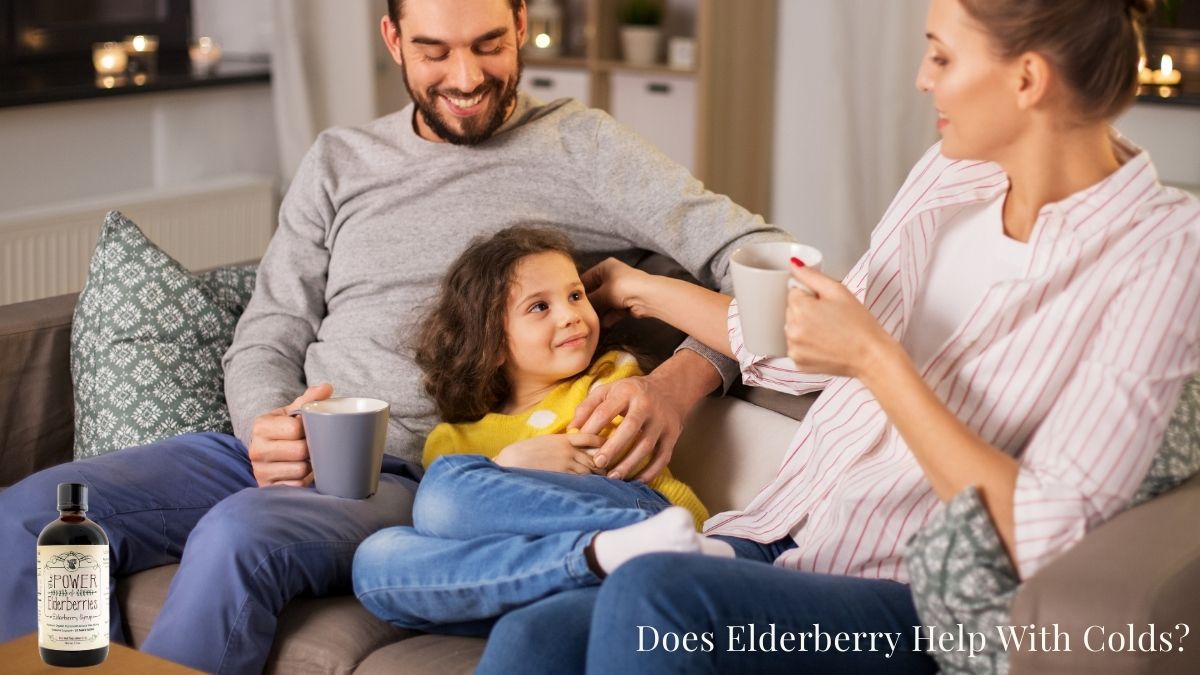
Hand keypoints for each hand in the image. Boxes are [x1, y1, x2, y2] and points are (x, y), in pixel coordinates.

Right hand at [247, 383, 332, 486]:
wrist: (267, 450)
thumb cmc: (284, 428)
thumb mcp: (292, 412)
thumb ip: (309, 399)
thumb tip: (327, 388)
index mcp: (262, 426)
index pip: (296, 428)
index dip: (311, 429)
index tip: (314, 429)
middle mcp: (257, 449)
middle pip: (300, 451)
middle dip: (313, 448)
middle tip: (316, 446)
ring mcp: (260, 470)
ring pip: (301, 470)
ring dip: (310, 466)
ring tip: (309, 459)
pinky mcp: (267, 487)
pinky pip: (296, 486)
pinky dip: (303, 480)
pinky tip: (302, 472)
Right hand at [493, 433, 606, 474]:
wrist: (510, 461)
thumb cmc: (523, 453)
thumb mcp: (544, 442)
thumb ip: (559, 444)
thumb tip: (571, 448)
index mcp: (562, 439)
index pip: (589, 436)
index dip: (601, 441)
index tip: (608, 445)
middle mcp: (567, 450)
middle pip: (593, 455)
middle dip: (603, 463)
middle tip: (610, 468)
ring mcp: (566, 463)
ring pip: (590, 469)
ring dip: (598, 475)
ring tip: (606, 480)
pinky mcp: (562, 476)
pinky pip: (581, 479)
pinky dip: (589, 483)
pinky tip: (594, 487)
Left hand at [570, 370, 688, 481]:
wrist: (670, 389)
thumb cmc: (630, 393)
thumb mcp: (608, 390)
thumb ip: (587, 407)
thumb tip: (572, 429)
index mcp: (627, 392)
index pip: (607, 410)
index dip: (592, 427)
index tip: (580, 443)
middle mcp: (646, 405)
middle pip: (630, 427)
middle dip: (613, 447)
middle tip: (597, 463)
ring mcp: (662, 421)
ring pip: (647, 445)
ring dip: (630, 463)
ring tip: (613, 477)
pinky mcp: (672, 435)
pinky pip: (663, 457)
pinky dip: (650, 472)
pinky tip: (636, 481)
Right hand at [580, 257, 650, 327]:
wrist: (647, 297)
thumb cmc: (622, 287)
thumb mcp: (602, 293)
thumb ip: (589, 300)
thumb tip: (578, 307)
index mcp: (605, 267)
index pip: (586, 278)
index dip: (578, 290)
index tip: (568, 302)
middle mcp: (612, 277)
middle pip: (595, 292)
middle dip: (589, 304)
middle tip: (577, 314)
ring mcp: (619, 291)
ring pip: (604, 303)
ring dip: (598, 312)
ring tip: (587, 321)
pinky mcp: (626, 303)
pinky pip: (613, 311)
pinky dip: (608, 317)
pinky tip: (601, 325)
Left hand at [784, 266, 898, 377]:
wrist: (871, 356)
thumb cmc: (859, 324)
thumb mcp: (838, 290)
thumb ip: (811, 275)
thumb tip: (793, 265)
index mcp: (800, 308)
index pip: (794, 292)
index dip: (812, 295)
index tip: (826, 303)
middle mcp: (792, 329)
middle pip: (792, 310)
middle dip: (807, 311)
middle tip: (831, 317)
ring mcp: (794, 348)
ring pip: (793, 328)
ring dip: (805, 327)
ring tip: (829, 332)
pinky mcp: (798, 362)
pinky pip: (797, 346)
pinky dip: (807, 345)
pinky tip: (825, 344)